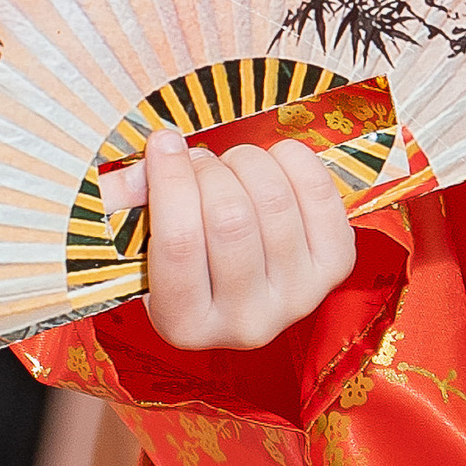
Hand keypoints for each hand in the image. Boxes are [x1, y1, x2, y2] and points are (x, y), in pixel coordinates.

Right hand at [120, 129, 356, 350]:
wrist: (249, 281)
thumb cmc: (189, 256)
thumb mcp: (142, 243)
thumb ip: (130, 200)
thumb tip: (159, 149)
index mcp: (185, 324)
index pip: (178, 243)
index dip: (170, 179)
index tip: (163, 141)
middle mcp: (246, 323)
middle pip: (230, 218)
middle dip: (208, 169)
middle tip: (200, 160)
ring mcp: (297, 298)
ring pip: (273, 201)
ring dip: (247, 161)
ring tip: (233, 165)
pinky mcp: (335, 267)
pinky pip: (320, 195)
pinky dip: (294, 160)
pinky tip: (274, 161)